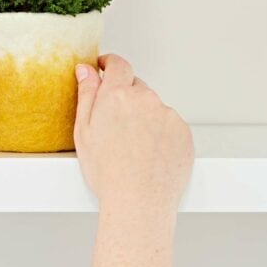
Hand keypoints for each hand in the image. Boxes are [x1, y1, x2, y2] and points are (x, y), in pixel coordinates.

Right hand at [74, 54, 193, 212]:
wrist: (138, 203)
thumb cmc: (107, 171)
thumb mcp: (83, 130)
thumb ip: (86, 93)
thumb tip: (86, 69)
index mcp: (117, 95)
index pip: (118, 65)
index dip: (110, 63)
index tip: (105, 67)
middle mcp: (145, 99)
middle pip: (135, 86)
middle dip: (125, 97)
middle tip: (115, 124)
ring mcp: (167, 115)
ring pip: (153, 106)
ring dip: (144, 116)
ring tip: (133, 145)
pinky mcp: (183, 131)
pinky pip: (169, 123)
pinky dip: (160, 132)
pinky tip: (149, 152)